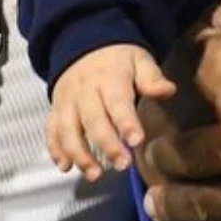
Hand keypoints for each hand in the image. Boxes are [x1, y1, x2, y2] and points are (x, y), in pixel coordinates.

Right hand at [47, 43, 176, 179]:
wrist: (83, 46)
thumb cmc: (117, 60)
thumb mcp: (139, 60)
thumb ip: (152, 78)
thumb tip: (168, 90)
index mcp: (109, 78)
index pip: (117, 101)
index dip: (126, 122)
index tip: (136, 140)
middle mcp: (85, 91)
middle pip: (93, 120)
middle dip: (107, 145)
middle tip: (123, 165)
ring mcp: (68, 101)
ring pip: (68, 129)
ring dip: (79, 154)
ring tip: (94, 175)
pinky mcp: (56, 110)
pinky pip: (51, 131)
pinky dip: (55, 150)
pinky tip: (65, 167)